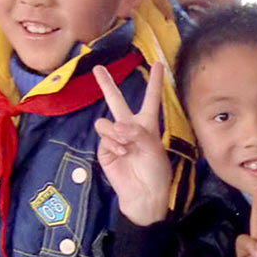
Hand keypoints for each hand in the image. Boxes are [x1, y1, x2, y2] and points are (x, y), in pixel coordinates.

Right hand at [94, 61, 171, 226]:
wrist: (143, 193)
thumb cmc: (155, 170)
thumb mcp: (154, 148)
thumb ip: (138, 133)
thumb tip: (118, 126)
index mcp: (147, 124)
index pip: (151, 98)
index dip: (155, 81)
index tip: (159, 63)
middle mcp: (130, 127)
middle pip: (116, 101)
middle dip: (106, 85)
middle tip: (97, 68)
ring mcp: (115, 137)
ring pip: (106, 122)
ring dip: (116, 131)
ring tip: (126, 144)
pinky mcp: (105, 148)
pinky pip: (105, 137)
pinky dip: (113, 144)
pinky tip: (122, 153)